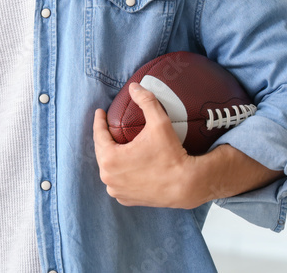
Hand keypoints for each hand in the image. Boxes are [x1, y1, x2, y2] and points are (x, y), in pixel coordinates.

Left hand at [92, 82, 196, 208]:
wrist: (187, 185)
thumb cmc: (171, 155)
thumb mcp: (159, 123)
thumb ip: (146, 101)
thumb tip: (134, 86)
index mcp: (110, 159)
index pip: (99, 134)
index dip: (99, 121)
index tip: (100, 112)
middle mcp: (108, 177)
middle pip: (102, 151)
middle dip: (105, 138)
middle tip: (109, 126)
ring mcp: (116, 190)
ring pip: (108, 168)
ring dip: (111, 156)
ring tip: (117, 144)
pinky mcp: (126, 199)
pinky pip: (117, 182)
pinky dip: (119, 173)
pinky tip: (124, 165)